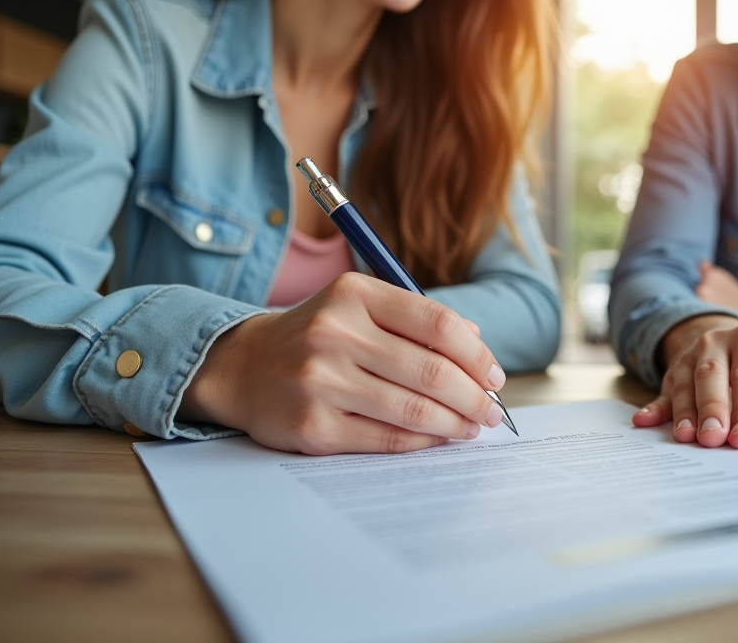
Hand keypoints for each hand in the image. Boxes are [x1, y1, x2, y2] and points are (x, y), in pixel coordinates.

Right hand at [178, 273, 505, 454]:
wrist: (242, 367)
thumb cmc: (317, 336)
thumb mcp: (358, 307)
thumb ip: (415, 319)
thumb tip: (477, 345)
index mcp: (353, 294)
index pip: (437, 324)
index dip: (477, 355)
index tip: (495, 376)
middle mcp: (334, 333)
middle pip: (431, 371)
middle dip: (474, 396)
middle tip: (492, 410)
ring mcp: (320, 381)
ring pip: (413, 409)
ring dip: (455, 423)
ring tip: (472, 427)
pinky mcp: (312, 426)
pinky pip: (385, 438)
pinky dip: (421, 442)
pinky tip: (438, 438)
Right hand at [633, 314, 737, 447]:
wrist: (724, 335)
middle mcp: (717, 343)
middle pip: (712, 376)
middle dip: (713, 409)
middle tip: (714, 439)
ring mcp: (690, 356)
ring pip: (684, 383)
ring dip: (684, 412)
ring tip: (687, 438)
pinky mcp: (671, 372)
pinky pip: (660, 390)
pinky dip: (652, 408)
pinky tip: (644, 423)